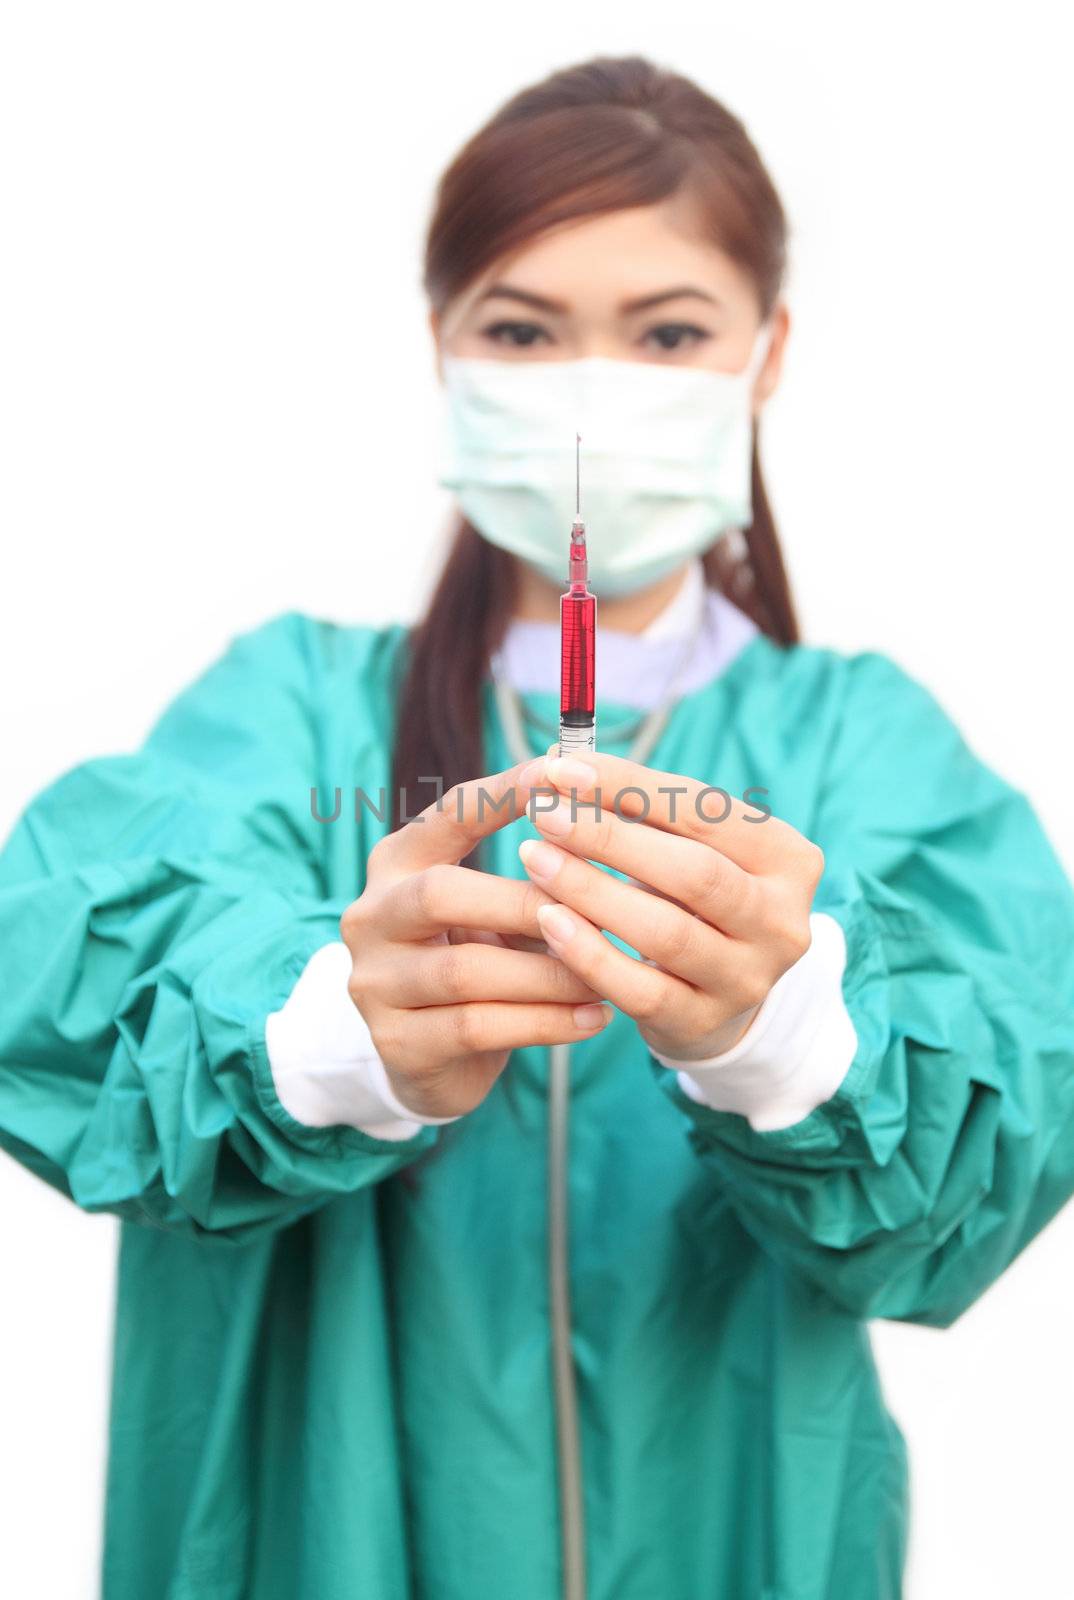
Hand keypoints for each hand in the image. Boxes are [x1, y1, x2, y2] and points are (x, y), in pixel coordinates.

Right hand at [340, 761, 609, 1118]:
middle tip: (592, 915)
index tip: (561, 771)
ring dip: (547, 974)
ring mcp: (374, 983)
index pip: (448, 814)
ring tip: (607, 977)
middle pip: (440, 893)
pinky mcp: (395, 1043)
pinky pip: (476, 1027)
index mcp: (397, 864)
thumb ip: (538, 875)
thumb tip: (606, 820)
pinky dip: (545, 1023)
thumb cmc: (481, 963)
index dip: (504, 792)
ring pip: (465, 971)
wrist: (436, 1061)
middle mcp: (371, 915)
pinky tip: (594, 1018)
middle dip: (524, 903)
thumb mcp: (499, 913)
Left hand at [516, 749, 824, 1061]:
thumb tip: (562, 770)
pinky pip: (640, 991)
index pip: (705, 811)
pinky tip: (548, 922)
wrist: (718, 999)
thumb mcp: (686, 847)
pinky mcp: (704, 1024)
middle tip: (543, 814)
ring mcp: (748, 979)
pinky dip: (590, 954)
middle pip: (692, 872)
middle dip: (608, 837)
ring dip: (591, 891)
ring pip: (665, 933)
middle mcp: (781, 922)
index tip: (560, 769)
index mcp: (787, 858)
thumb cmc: (690, 899)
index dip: (629, 787)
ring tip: (535, 860)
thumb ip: (639, 810)